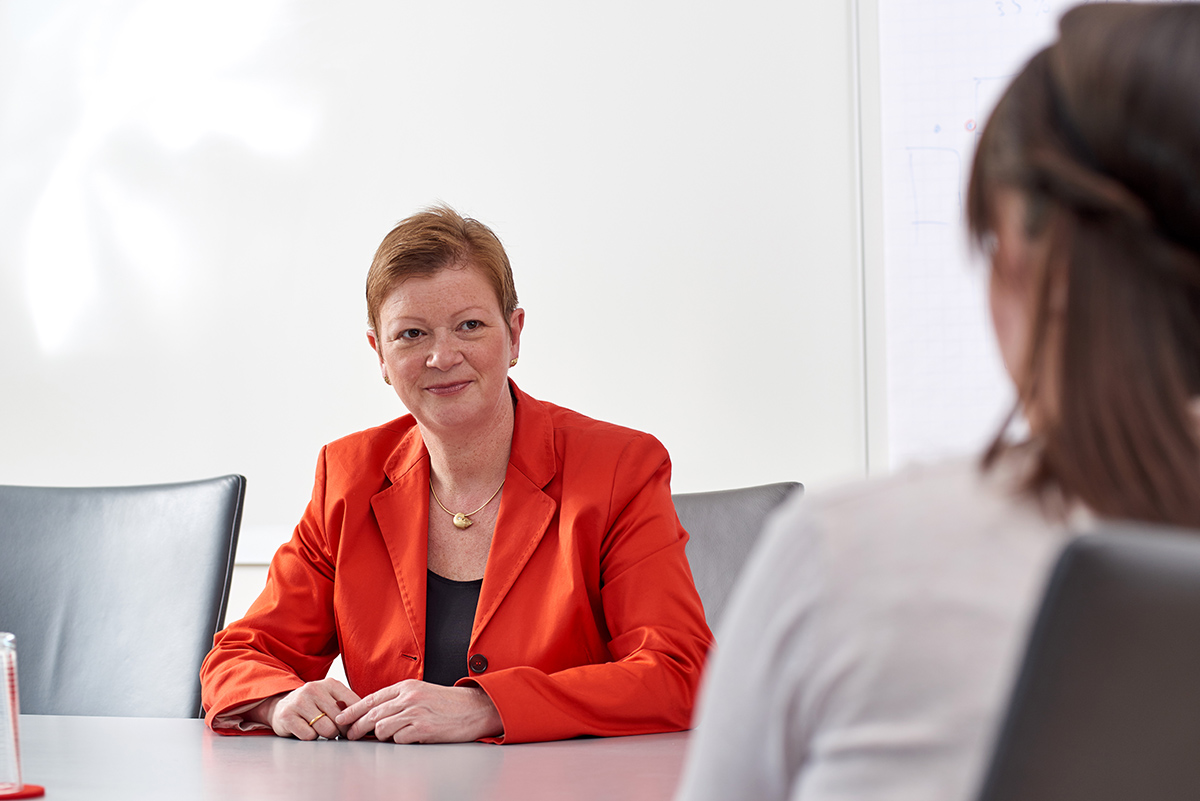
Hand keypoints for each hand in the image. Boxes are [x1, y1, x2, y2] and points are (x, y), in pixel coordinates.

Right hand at [248, 678, 361, 739]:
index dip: (357, 721)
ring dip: (325, 735)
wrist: (280, 706)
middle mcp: (314, 689)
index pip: (354, 704)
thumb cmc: (313, 705)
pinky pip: (309, 736)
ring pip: (326, 729)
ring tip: (320, 729)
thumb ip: (348, 705)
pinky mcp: (287, 716)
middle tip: (337, 733)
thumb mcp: (331, 698)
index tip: (356, 729)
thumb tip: (370, 720)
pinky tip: (306, 730)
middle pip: (340, 720)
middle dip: (341, 731)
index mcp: (330, 683)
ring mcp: (299, 701)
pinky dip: (310, 738)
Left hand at [336, 680, 502, 742]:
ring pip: (381, 728)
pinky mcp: (423, 729)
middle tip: (349, 736)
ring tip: (385, 738)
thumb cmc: (449, 703)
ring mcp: (416, 713)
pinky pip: (399, 739)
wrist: (476, 708)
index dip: (353, 710)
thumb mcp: (422, 693)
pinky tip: (407, 739)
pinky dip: (399, 742)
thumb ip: (400, 700)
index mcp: (407, 687)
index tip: (341, 719)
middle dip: (356, 727)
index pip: (372, 698)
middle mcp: (409, 698)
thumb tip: (375, 714)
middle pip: (371, 715)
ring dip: (380, 736)